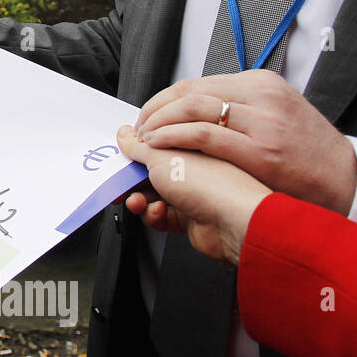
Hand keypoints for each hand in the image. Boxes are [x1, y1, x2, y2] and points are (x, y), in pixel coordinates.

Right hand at [118, 125, 270, 264]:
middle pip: (152, 171)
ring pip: (154, 195)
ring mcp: (193, 193)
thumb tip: (126, 134)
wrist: (236, 222)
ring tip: (139, 201)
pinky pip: (163, 216)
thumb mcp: (162, 156)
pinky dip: (155, 216)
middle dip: (133, 179)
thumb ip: (139, 147)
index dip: (136, 150)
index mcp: (189, 145)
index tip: (121, 157)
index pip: (156, 143)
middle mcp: (193, 168)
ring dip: (141, 199)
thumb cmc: (211, 184)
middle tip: (120, 184)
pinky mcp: (192, 218)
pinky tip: (158, 213)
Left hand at [134, 69, 355, 214]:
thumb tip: (194, 111)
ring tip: (145, 137)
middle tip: (139, 127)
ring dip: (159, 122)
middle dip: (155, 109)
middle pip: (189, 92)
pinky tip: (159, 145)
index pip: (196, 83)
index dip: (164, 100)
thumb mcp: (275, 113)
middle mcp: (260, 96)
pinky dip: (174, 137)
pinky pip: (203, 135)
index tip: (148, 115)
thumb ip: (240, 107)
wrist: (345, 179)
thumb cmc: (307, 152)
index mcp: (261, 83)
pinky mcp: (259, 150)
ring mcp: (261, 122)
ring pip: (192, 109)